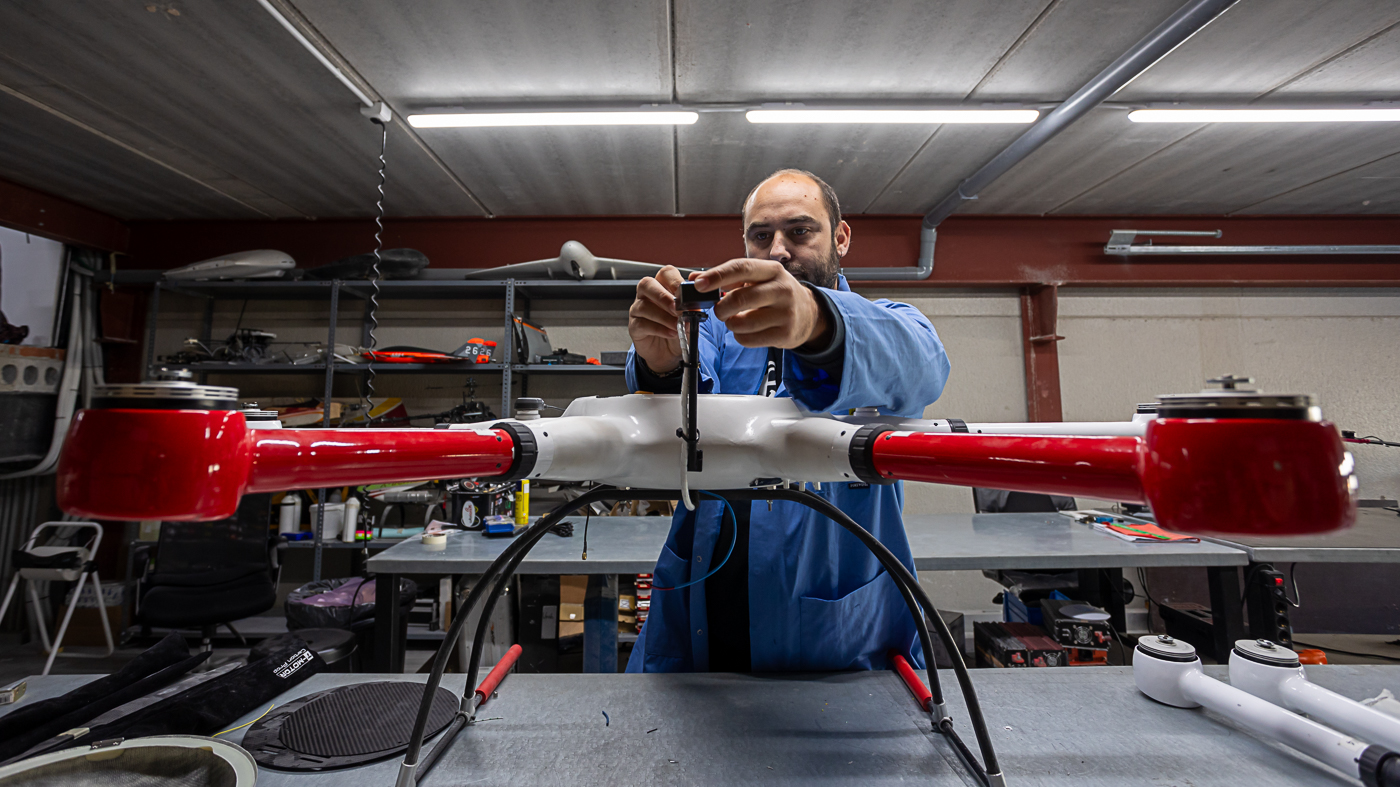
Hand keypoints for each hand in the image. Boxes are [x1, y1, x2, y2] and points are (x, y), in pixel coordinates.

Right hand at [628, 265, 683, 372]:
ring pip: (644, 306)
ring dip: (663, 316)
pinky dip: (659, 329)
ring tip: (677, 325)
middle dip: (662, 296)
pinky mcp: (634, 326)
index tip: (685, 293)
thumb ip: (691, 311)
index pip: (665, 274)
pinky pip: (642, 324)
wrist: (669, 352)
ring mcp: (637, 310)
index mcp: (662, 286)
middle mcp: (647, 295)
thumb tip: (694, 308)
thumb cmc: (677, 329)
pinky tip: (670, 333)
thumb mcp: (689, 318)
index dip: (674, 281)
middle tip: (676, 308)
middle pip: (646, 284)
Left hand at [693, 259, 829, 349]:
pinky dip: (740, 336)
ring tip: (735, 320)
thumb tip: (694, 280)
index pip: (741, 268)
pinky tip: (746, 331)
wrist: (809, 313)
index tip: (698, 284)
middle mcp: (782, 289)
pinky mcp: (785, 334)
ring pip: (742, 323)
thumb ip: (728, 278)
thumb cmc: (774, 293)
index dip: (717, 276)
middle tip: (718, 310)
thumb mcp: (758, 279)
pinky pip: (748, 339)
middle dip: (721, 308)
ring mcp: (786, 313)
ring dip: (730, 324)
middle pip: (740, 299)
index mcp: (772, 270)